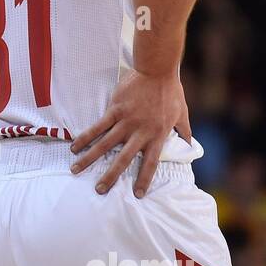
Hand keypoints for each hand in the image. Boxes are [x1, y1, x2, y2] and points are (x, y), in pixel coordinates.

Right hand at [68, 69, 190, 197]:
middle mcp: (141, 132)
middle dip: (110, 176)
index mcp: (157, 135)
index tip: (137, 195)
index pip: (150, 163)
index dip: (144, 179)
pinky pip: (98, 126)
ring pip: (105, 144)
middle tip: (99, 190)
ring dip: (90, 158)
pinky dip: (85, 137)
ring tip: (76, 170)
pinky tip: (74, 146)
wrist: (157, 70)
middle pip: (123, 159)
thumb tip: (191, 144)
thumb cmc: (171, 91)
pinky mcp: (115, 109)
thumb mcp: (182, 113)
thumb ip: (184, 131)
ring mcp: (126, 121)